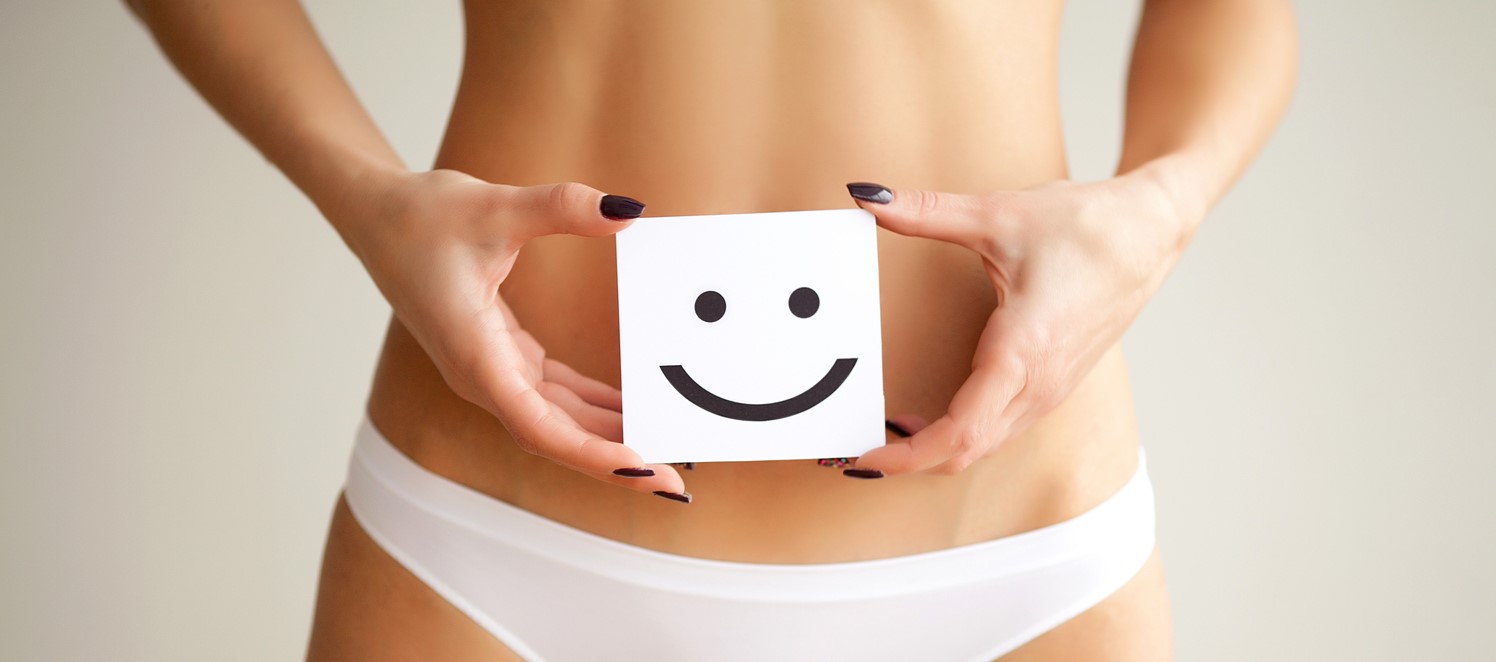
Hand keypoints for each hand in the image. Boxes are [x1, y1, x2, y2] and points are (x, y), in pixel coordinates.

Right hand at [332, 168, 688, 498]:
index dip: (593, 453)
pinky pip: (554, 397)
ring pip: (557, 422)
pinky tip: (632, 412)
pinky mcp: (501, 357)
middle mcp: (482, 376)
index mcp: (475, 356)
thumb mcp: (496, 206)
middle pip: (557, 438)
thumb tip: (626, 209)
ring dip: (609, 438)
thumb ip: (562, 208)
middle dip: (616, 461)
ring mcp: (491, 371)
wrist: (376, 215)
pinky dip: (593, 407)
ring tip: (667, 450)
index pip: (541, 427)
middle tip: (675, 481)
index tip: (640, 468)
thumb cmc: (423, 217)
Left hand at [843, 173, 1189, 475]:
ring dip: (933, 450)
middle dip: (908, 461)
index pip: (960, 433)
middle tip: (851, 451)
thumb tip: (865, 196)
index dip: (907, 456)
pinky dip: (959, 434)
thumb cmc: (1086, 225)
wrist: (1152, 229)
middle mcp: (1039, 384)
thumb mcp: (998, 214)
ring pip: (985, 446)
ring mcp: (1051, 390)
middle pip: (967, 453)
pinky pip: (1001, 429)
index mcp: (1023, 353)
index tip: (862, 458)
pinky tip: (923, 418)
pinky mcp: (1054, 384)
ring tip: (878, 436)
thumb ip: (926, 212)